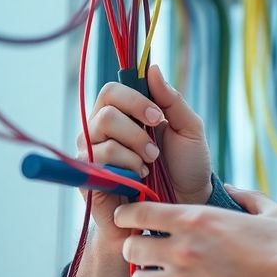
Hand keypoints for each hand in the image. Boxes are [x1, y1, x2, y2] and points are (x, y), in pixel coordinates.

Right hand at [73, 64, 211, 276]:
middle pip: (105, 111)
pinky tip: (137, 180)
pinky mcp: (87, 176)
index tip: (157, 116)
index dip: (133, 99)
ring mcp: (92, 153)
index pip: (112, 91)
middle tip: (155, 150)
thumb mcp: (188, 129)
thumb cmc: (185, 169)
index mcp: (125, 115)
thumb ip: (171, 99)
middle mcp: (102, 131)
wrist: (181, 208)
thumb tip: (152, 68)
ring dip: (134, 151)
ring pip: (101, 134)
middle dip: (136, 130)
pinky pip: (97, 159)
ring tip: (149, 167)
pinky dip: (124, 167)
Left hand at [115, 186, 276, 276]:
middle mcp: (182, 251)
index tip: (128, 214)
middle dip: (133, 243)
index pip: (140, 213)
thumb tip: (232, 188)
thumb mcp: (271, 212)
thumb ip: (247, 196)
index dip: (129, 212)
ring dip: (145, 272)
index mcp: (196, 220)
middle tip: (144, 242)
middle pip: (131, 247)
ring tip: (158, 269)